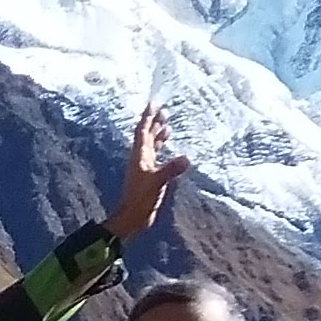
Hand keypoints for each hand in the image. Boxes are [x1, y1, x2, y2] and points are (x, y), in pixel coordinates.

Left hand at [111, 104, 187, 239]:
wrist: (133, 217)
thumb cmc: (140, 199)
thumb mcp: (157, 182)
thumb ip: (171, 170)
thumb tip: (187, 159)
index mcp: (140, 156)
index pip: (143, 131)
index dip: (148, 117)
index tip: (154, 103)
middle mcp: (141, 158)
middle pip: (147, 135)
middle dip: (154, 122)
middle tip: (163, 110)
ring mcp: (145, 167)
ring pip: (152, 145)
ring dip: (158, 134)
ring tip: (166, 124)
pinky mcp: (150, 176)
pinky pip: (157, 157)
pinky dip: (163, 150)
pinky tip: (170, 149)